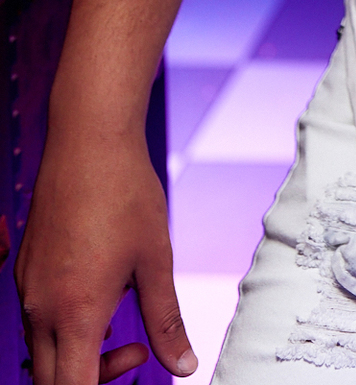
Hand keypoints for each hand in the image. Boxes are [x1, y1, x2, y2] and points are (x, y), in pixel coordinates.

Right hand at [15, 130, 194, 383]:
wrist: (89, 140)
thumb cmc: (125, 193)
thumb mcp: (156, 260)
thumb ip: (166, 321)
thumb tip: (185, 365)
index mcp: (75, 313)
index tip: (134, 366)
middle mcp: (41, 308)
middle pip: (51, 381)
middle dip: (92, 379)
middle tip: (134, 347)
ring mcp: (27, 289)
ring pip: (40, 350)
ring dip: (77, 352)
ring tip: (119, 310)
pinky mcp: (25, 269)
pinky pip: (36, 318)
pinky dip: (64, 323)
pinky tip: (98, 287)